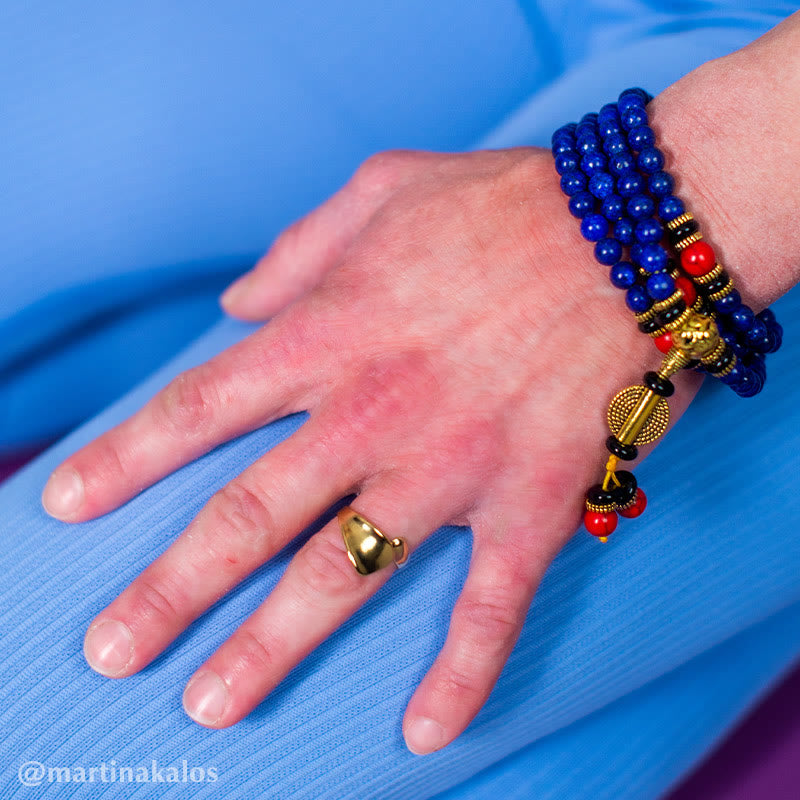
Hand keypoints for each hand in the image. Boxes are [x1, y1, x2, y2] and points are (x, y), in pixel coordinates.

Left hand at [41, 146, 701, 753]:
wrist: (631, 230)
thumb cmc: (503, 203)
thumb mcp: (380, 192)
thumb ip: (295, 250)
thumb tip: (232, 306)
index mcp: (330, 333)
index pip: (200, 410)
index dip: (126, 461)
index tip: (68, 506)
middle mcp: (372, 413)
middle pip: (246, 517)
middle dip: (170, 590)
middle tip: (114, 653)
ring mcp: (450, 466)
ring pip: (342, 575)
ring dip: (271, 648)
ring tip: (213, 703)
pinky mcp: (530, 500)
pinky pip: (490, 604)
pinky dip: (460, 672)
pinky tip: (426, 733)